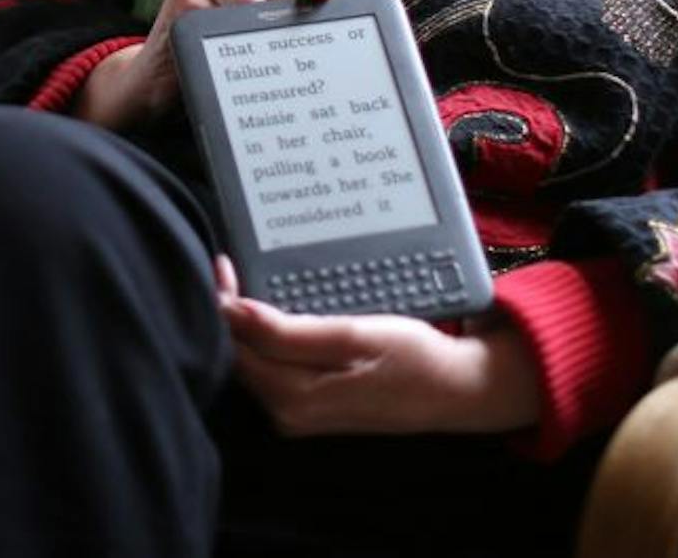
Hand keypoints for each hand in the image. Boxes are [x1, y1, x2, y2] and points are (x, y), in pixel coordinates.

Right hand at [73, 0, 336, 129]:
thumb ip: (295, 24)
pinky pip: (214, 11)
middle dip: (294, 8)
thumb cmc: (227, 60)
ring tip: (255, 54)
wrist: (166, 83)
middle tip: (294, 38)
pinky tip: (223, 52)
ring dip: (257, 29)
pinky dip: (223, 35)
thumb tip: (334, 27)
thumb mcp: (267, 37)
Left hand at [214, 256, 540, 436]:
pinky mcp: (310, 405)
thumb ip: (289, 332)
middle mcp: (287, 413)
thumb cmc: (411, 357)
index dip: (223, 304)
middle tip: (230, 266)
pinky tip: (271, 312)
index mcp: (293, 398)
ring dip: (246, 324)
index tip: (224, 264)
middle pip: (238, 356)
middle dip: (230, 312)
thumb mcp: (354, 336)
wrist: (455, 389)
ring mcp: (299, 412)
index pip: (235, 346)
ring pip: (253, 362)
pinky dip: (266, 337)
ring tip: (245, 281)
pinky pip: (272, 368)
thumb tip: (233, 312)